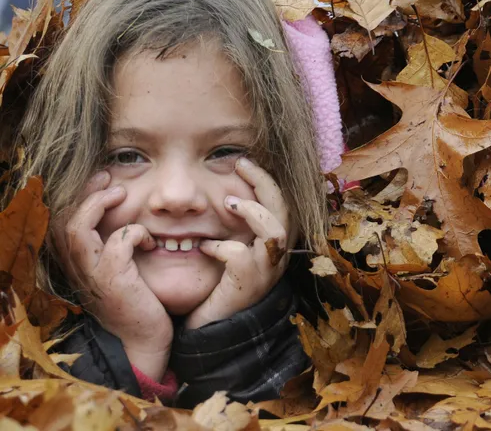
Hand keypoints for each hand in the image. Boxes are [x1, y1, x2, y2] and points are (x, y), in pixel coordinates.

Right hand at [58, 171, 172, 380]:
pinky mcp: (114, 280)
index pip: (64, 222)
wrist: (143, 342)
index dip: (80, 197)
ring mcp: (93, 274)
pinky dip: (136, 232)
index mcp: (79, 265)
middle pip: (64, 219)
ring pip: (78, 227)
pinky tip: (150, 241)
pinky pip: (119, 241)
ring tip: (122, 194)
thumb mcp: (121, 271)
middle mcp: (79, 269)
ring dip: (100, 204)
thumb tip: (127, 218)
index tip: (103, 181)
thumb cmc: (137, 304)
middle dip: (86, 192)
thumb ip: (115, 247)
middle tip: (110, 179)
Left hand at [185, 158, 295, 328]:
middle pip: (283, 210)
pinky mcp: (246, 286)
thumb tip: (218, 193)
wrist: (212, 331)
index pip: (280, 203)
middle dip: (264, 182)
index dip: (265, 179)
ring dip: (253, 212)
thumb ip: (230, 226)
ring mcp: (264, 272)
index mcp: (272, 245)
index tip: (242, 161)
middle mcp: (275, 257)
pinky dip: (221, 247)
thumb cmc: (218, 287)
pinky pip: (239, 257)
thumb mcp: (229, 250)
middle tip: (240, 164)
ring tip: (229, 203)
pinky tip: (205, 248)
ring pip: (273, 232)